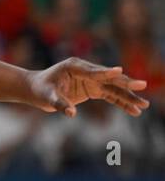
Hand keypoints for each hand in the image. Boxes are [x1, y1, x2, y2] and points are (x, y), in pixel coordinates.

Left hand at [24, 59, 149, 117]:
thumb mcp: (47, 96)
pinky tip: (134, 111)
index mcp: (73, 66)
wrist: (36, 89)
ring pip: (113, 88)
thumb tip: (71, 113)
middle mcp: (86, 71)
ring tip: (144, 105)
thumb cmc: (40, 89)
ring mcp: (91, 80)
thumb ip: (59, 103)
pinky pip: (110, 96)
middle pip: (108, 78)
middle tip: (142, 86)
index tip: (119, 71)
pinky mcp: (92, 89)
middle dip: (125, 84)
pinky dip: (121, 103)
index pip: (92, 71)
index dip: (105, 73)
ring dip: (128, 96)